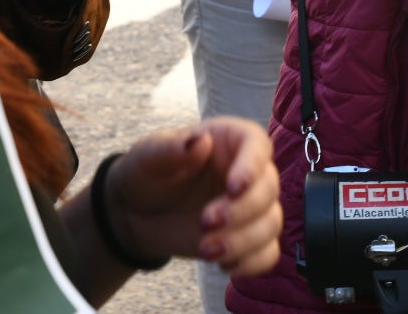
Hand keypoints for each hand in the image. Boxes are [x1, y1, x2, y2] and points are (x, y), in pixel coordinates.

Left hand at [106, 117, 280, 276]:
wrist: (137, 212)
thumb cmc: (147, 173)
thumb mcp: (149, 155)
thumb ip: (171, 148)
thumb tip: (201, 141)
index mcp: (229, 140)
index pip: (257, 145)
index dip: (252, 166)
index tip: (233, 188)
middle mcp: (247, 172)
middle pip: (269, 188)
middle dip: (242, 211)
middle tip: (204, 223)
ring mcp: (250, 206)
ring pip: (271, 223)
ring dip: (243, 241)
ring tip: (206, 250)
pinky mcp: (247, 238)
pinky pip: (268, 252)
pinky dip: (252, 263)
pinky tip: (224, 266)